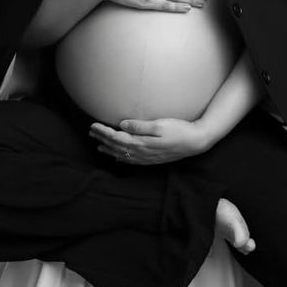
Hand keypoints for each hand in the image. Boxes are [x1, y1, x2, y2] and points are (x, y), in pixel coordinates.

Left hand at [89, 117, 209, 164]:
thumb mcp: (160, 125)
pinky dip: (122, 158)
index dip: (103, 132)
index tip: (93, 126)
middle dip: (103, 139)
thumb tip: (122, 125)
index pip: (117, 138)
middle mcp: (142, 152)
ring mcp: (147, 157)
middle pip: (117, 147)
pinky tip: (118, 157)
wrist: (195, 142)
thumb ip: (140, 126)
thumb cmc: (179, 130)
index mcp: (142, 143)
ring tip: (98, 146)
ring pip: (123, 155)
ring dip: (109, 150)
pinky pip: (132, 161)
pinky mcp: (152, 159)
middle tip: (91, 133)